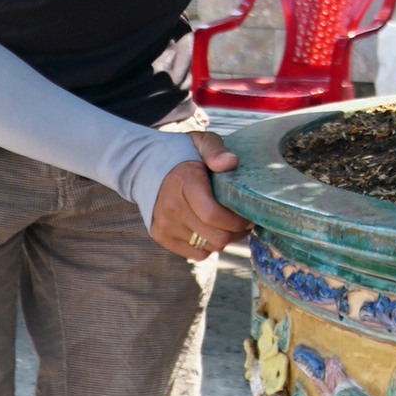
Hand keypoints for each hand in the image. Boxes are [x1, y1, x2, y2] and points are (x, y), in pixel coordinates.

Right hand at [149, 132, 248, 262]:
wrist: (144, 165)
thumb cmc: (182, 154)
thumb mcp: (200, 142)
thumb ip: (216, 150)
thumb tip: (231, 162)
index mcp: (185, 184)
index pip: (213, 215)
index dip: (237, 221)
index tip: (250, 216)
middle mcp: (172, 207)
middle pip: (215, 237)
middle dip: (236, 233)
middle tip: (244, 223)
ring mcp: (164, 224)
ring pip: (208, 247)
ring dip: (223, 240)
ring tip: (229, 226)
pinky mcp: (160, 235)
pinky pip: (195, 254)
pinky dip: (208, 246)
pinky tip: (211, 231)